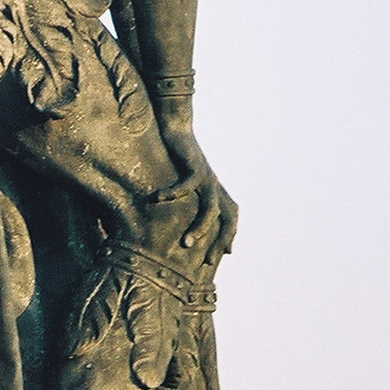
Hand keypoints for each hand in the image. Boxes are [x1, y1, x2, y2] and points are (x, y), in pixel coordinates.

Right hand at [158, 122, 236, 269]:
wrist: (178, 128)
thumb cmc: (178, 156)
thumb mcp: (186, 181)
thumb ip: (190, 199)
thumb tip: (183, 215)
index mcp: (216, 190)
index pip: (231, 218)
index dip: (230, 236)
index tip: (223, 254)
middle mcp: (216, 186)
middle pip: (227, 219)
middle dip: (220, 241)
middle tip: (209, 261)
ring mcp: (207, 177)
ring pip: (211, 209)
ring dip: (200, 228)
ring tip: (187, 243)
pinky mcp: (195, 166)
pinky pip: (186, 185)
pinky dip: (173, 194)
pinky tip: (157, 199)